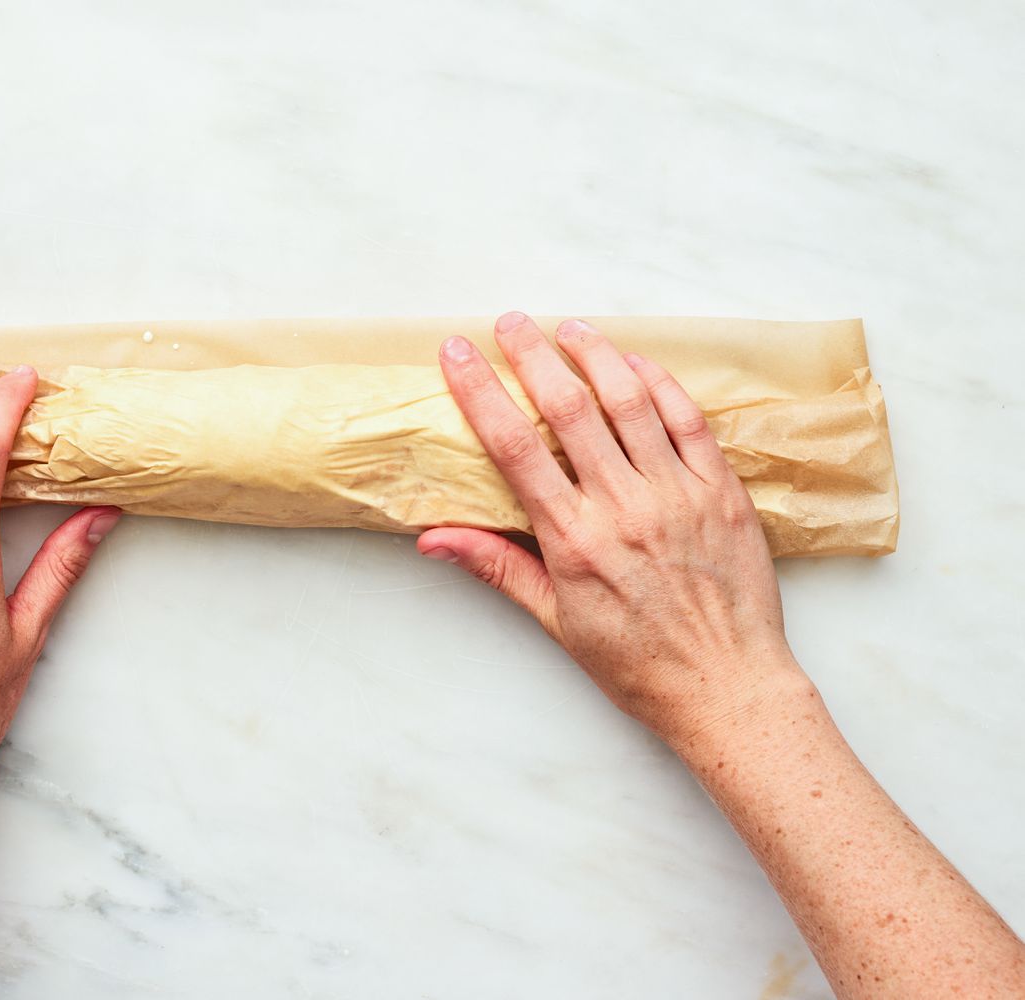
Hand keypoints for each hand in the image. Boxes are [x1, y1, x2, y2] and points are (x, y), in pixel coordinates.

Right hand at [420, 312, 803, 744]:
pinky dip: (660, 384)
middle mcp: (625, 507)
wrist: (727, 689)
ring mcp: (679, 494)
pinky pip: (689, 421)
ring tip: (569, 327)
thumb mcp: (555, 622)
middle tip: (509, 322)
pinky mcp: (723, 492)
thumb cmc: (637, 664)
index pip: (515, 448)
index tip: (457, 354)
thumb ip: (497, 568)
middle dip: (533, 355)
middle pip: (569, 409)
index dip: (480, 393)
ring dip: (596, 355)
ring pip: (631, 402)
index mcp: (575, 539)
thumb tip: (432, 539)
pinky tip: (637, 363)